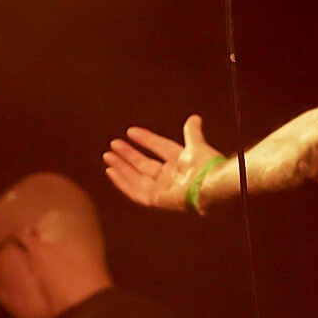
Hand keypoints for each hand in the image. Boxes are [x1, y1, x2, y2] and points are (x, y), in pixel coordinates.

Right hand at [104, 115, 223, 211]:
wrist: (209, 183)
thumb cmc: (207, 167)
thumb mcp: (196, 145)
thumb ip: (192, 132)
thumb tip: (195, 118)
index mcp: (181, 163)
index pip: (160, 148)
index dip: (146, 139)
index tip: (130, 131)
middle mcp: (171, 177)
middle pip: (145, 165)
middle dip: (128, 155)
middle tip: (114, 145)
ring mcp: (163, 189)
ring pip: (137, 177)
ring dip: (122, 167)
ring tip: (108, 156)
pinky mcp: (157, 199)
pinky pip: (136, 191)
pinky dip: (123, 181)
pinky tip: (112, 172)